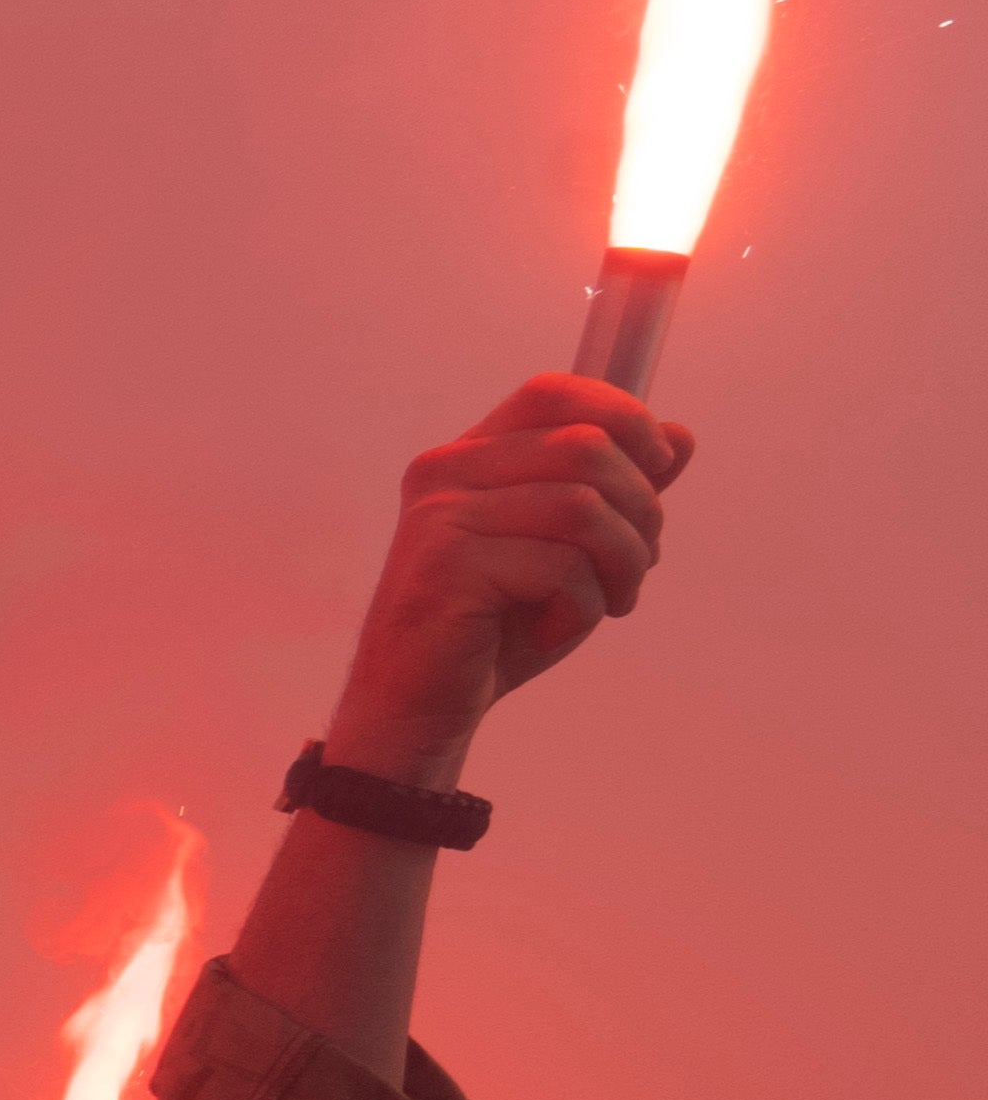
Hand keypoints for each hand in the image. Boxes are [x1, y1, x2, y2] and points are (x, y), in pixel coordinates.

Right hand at [332, 376, 680, 772]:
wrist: (420, 706)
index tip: (656, 469)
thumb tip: (680, 438)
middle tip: (635, 568)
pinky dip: (582, 609)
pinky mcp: (447, 567)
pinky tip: (555, 629)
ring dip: (622, 564)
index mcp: (470, 457)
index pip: (554, 393)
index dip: (624, 417)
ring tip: (609, 602)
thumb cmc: (494, 627)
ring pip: (584, 507)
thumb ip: (616, 491)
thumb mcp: (571, 550)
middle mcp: (446, 472)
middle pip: (587, 447)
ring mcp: (441, 518)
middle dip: (640, 512)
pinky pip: (561, 568)